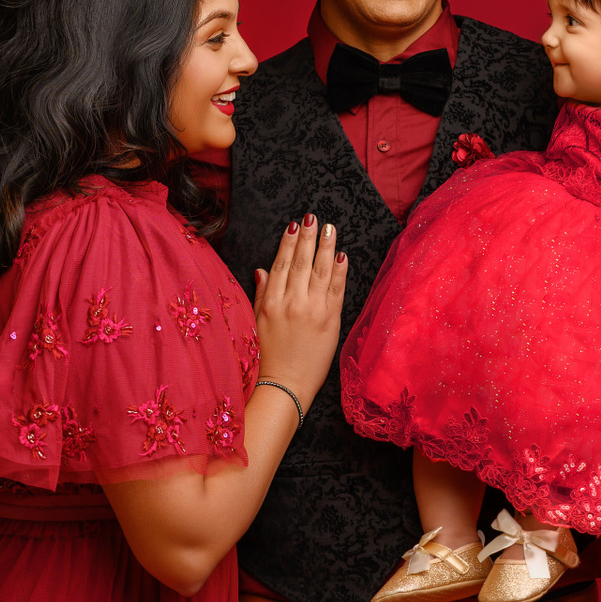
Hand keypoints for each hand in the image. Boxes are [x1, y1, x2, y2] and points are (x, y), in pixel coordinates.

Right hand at [253, 214, 347, 405]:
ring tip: (330, 228)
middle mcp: (292, 302)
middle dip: (307, 237)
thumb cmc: (268, 356)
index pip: (281, 264)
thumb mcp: (258, 322)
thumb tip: (262, 269)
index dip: (287, 242)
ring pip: (321, 271)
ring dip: (326, 247)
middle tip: (312, 217)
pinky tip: (343, 255)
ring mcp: (313, 310)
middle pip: (301, 262)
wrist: (285, 385)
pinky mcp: (331, 321)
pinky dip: (341, 271)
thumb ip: (262, 293)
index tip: (293, 225)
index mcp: (271, 302)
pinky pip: (337, 290)